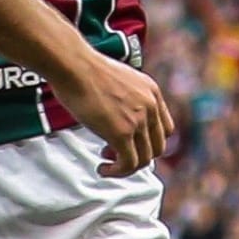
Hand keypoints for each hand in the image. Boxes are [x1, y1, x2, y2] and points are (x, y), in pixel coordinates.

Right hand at [51, 50, 174, 176]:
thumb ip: (128, 98)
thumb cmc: (85, 69)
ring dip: (126, 167)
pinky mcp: (122, 133)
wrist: (74, 65)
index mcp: (151, 91)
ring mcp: (138, 120)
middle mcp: (150, 106)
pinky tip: (103, 169)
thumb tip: (120, 117)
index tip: (133, 145)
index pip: (165, 128)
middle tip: (117, 154)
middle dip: (138, 156)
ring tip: (108, 162)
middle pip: (157, 147)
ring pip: (144, 159)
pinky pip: (128, 164)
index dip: (149, 142)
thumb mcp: (119, 79)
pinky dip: (117, 172)